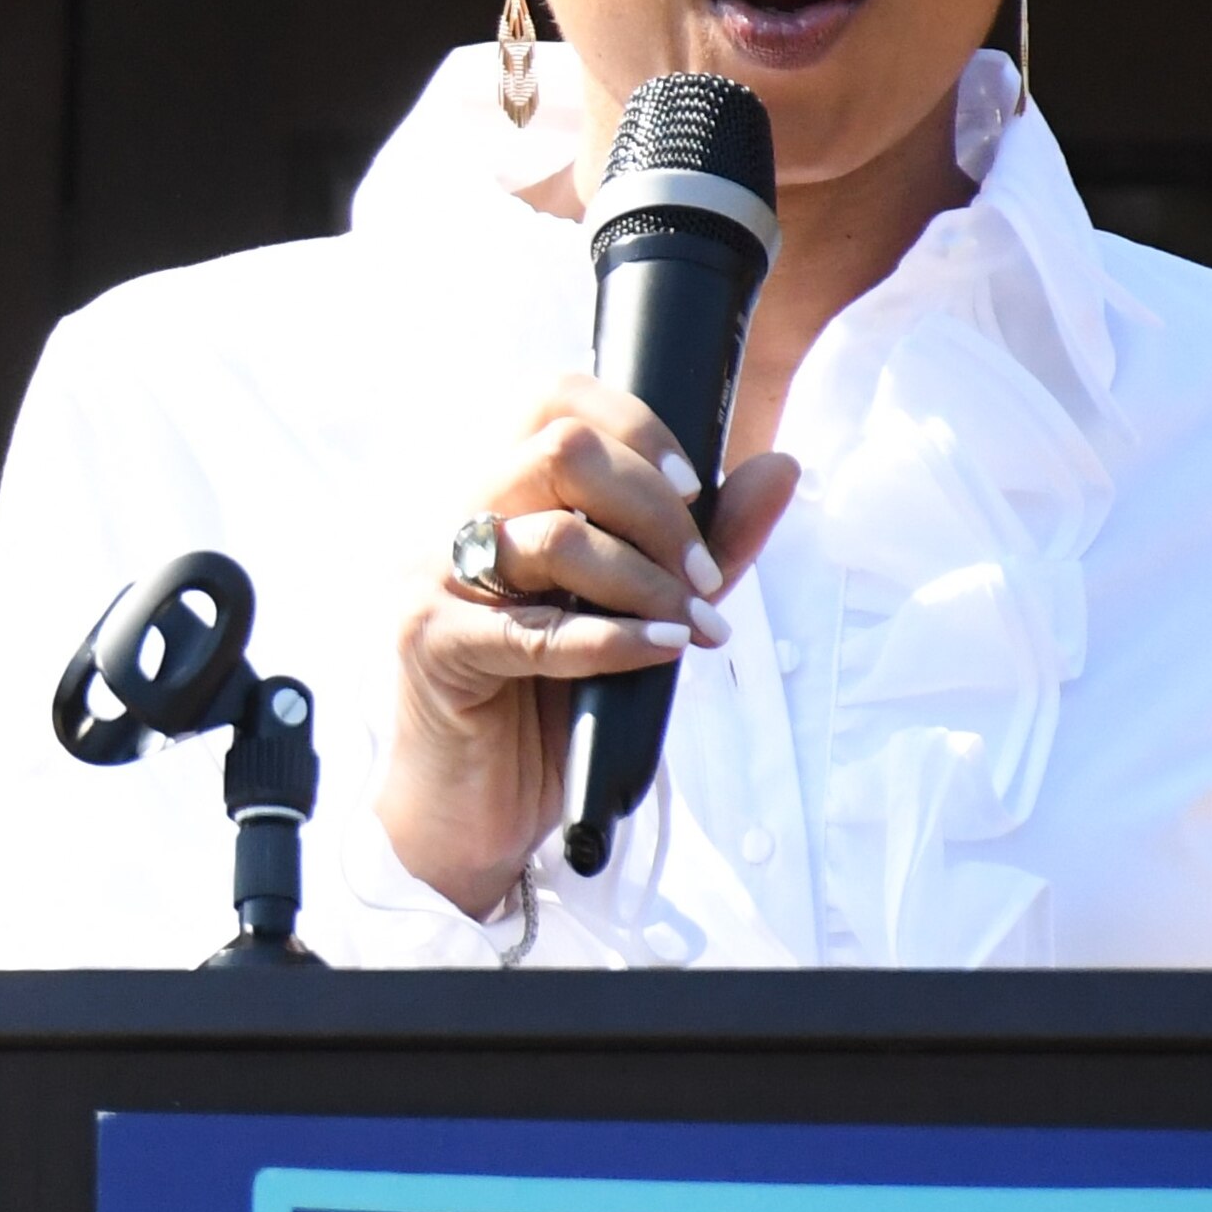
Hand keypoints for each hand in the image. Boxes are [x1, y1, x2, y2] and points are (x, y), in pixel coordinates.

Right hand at [374, 371, 797, 913]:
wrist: (472, 812)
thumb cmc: (548, 705)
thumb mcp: (637, 608)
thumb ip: (701, 542)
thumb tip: (779, 469)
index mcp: (494, 495)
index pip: (553, 399)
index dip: (636, 427)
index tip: (695, 489)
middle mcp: (453, 519)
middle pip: (559, 447)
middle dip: (657, 509)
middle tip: (703, 575)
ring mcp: (433, 577)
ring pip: (555, 534)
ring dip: (648, 580)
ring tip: (693, 624)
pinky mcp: (431, 644)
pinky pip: (539, 630)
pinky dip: (617, 637)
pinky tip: (662, 649)